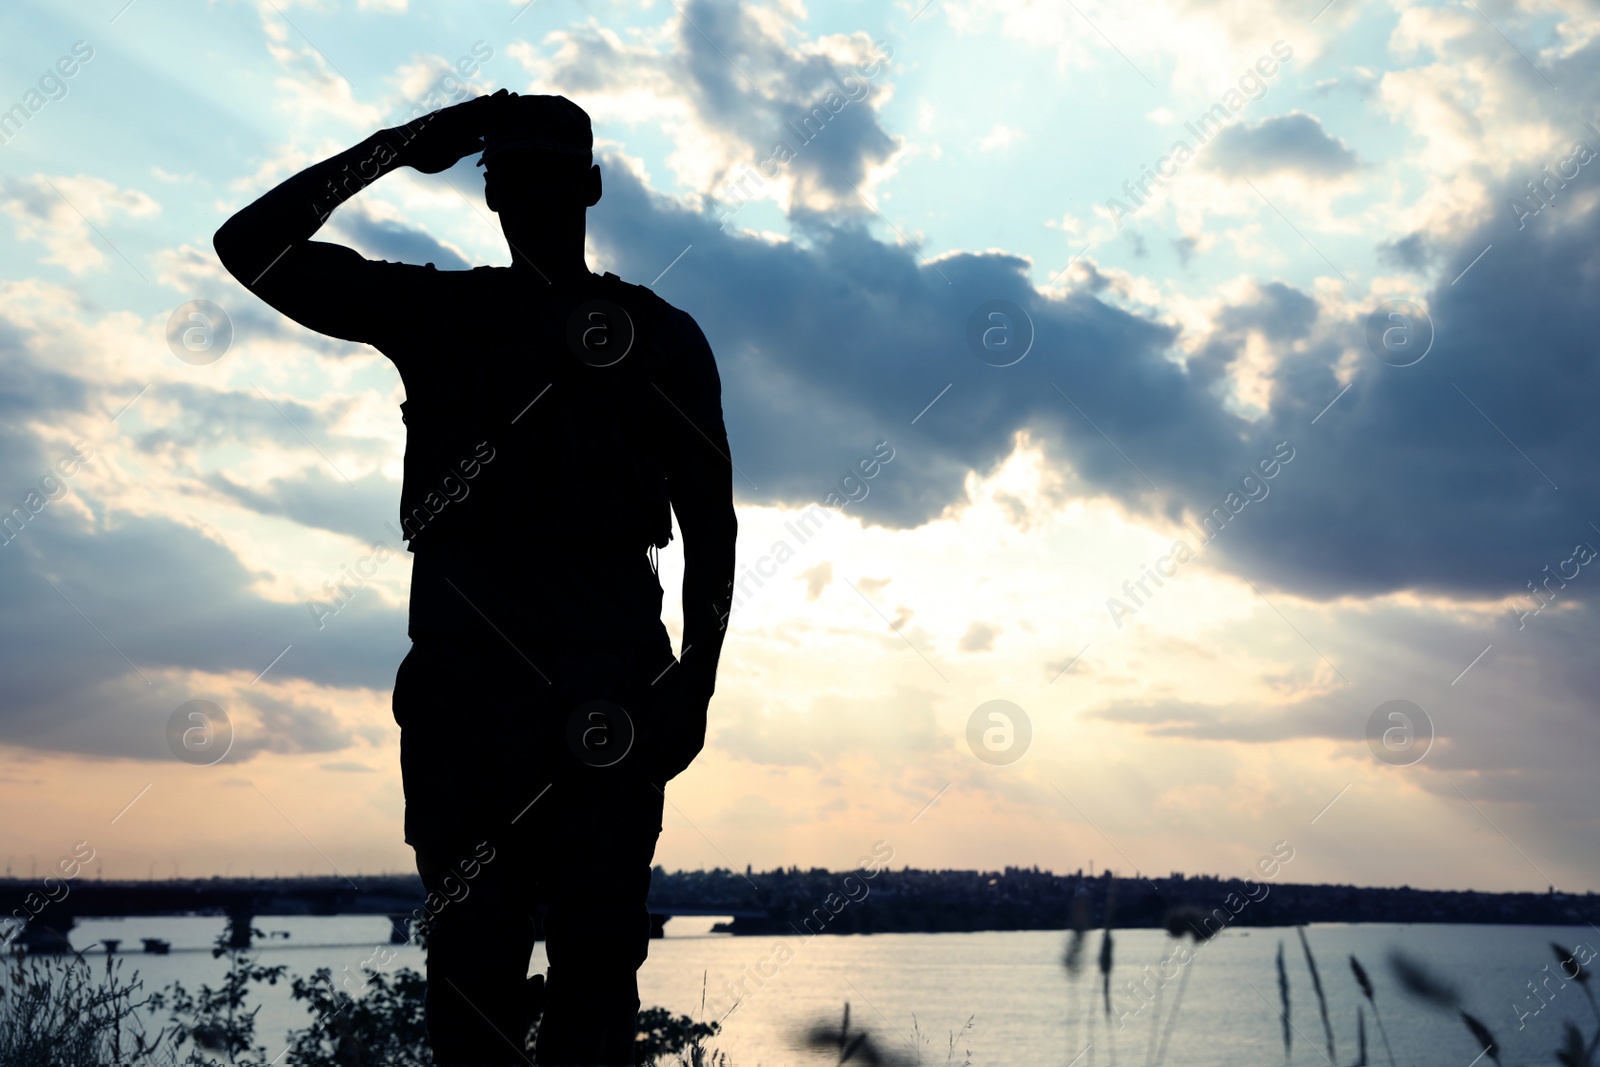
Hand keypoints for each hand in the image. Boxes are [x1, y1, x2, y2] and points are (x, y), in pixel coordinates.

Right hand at [393, 89, 514, 174]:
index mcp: (463, 137)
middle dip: (502, 107)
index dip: (502, 121)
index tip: (518, 115)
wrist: (400, 150)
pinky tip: (486, 99)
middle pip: (485, 115)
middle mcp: (459, 126)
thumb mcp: (448, 157)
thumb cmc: (422, 157)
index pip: (487, 127)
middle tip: (519, 97)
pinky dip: (474, 105)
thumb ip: (465, 149)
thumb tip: (483, 144)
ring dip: (492, 101)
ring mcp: (451, 120)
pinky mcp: (442, 117)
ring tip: (508, 93)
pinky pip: (460, 110)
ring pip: (476, 109)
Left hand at [646, 667, 710, 783]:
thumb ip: (649, 730)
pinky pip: (687, 759)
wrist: (694, 691)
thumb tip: (643, 746)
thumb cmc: (671, 699)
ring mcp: (694, 742)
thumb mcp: (656, 711)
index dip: (650, 767)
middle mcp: (685, 739)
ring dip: (669, 772)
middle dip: (659, 773)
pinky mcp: (698, 742)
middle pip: (670, 764)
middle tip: (649, 779)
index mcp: (672, 731)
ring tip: (659, 776)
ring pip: (680, 764)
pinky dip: (678, 766)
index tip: (642, 773)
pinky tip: (671, 768)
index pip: (659, 757)